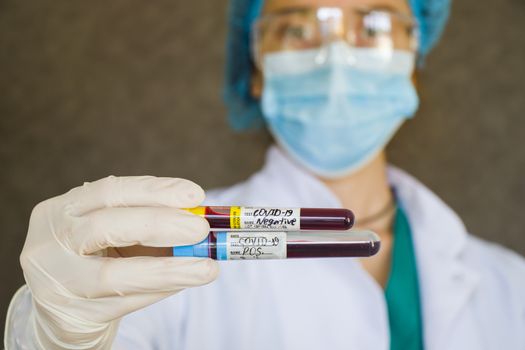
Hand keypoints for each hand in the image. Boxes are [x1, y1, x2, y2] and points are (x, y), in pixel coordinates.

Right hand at [20, 176, 217, 348]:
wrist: (63, 312)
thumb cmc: (98, 262)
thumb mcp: (116, 236)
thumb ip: (151, 223)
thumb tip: (200, 217)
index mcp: (60, 211)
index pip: (109, 191)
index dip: (154, 191)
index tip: (195, 195)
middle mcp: (48, 242)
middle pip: (104, 226)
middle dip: (160, 224)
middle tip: (200, 229)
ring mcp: (55, 281)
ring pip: (113, 274)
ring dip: (168, 269)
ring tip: (206, 267)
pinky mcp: (70, 315)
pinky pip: (123, 303)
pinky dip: (159, 290)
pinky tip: (184, 281)